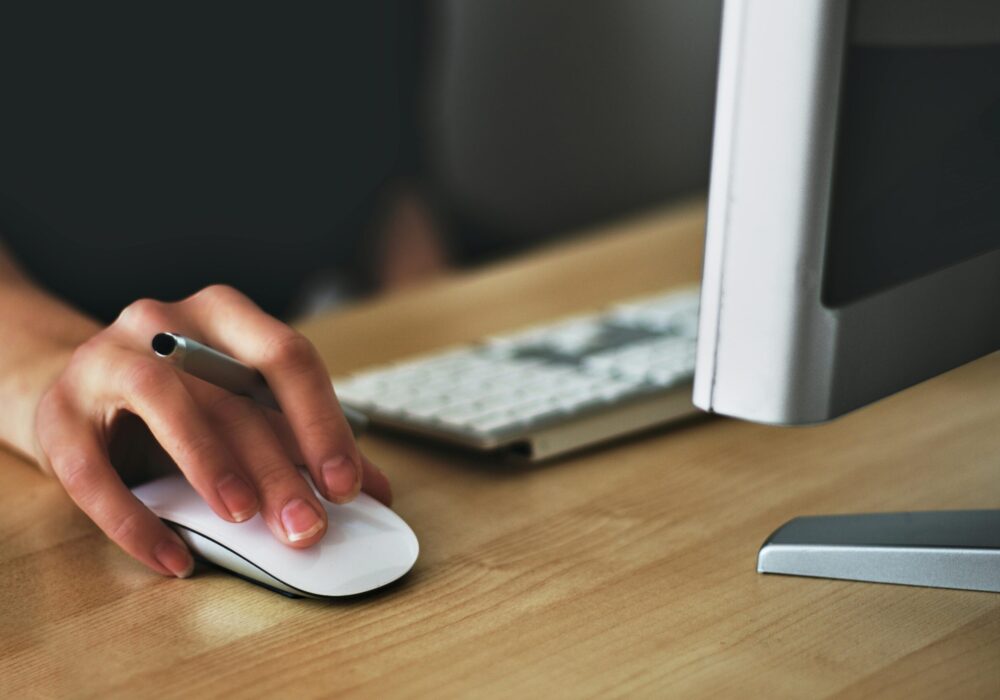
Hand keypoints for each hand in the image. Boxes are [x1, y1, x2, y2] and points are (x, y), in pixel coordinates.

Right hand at [33, 285, 390, 577]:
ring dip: (210, 463)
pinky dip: (135, 520)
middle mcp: (165, 323)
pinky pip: (92, 470)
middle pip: (232, 392)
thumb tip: (376, 490)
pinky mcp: (58, 413)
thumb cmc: (177, 402)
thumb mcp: (242, 409)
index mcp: (224, 316)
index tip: (348, 485)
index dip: (322, 422)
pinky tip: (174, 558)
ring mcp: (105, 360)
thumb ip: (302, 442)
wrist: (77, 392)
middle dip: (278, 465)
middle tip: (307, 525)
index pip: (287, 357)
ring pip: (164, 402)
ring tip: (243, 518)